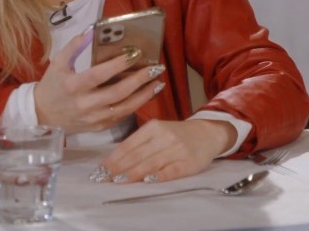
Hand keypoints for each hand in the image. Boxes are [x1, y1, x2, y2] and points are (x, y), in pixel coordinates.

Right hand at [34, 28, 165, 133]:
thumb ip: (74, 46)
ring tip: (158, 82)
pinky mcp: (99, 127)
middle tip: (155, 68)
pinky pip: (121, 116)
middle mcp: (83, 104)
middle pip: (117, 93)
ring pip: (123, 108)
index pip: (99, 75)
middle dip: (139, 80)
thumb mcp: (58, 62)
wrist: (43, 115)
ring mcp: (92, 118)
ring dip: (144, 95)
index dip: (118, 65)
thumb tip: (92, 31)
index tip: (135, 53)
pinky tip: (147, 94)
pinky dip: (136, 105)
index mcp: (72, 86)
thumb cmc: (53, 84)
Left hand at [93, 119, 236, 182]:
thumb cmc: (177, 134)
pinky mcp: (188, 162)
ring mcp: (177, 149)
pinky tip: (147, 181)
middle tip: (103, 179)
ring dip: (133, 174)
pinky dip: (158, 176)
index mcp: (153, 126)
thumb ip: (138, 143)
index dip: (114, 158)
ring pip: (151, 163)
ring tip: (118, 182)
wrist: (207, 133)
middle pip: (137, 155)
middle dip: (118, 168)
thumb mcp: (157, 131)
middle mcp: (164, 136)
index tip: (100, 170)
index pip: (129, 144)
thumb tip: (114, 161)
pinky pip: (171, 171)